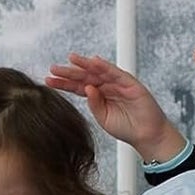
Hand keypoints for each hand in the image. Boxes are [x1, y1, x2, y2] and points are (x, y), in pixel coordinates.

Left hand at [46, 54, 186, 164]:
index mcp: (98, 96)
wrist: (146, 135)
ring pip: (98, 71)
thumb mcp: (103, 118)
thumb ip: (94, 105)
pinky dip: (104, 66)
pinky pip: (115, 72)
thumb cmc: (126, 128)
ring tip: (71, 59)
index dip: (64, 83)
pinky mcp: (130, 83)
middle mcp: (106, 87)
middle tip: (53, 68)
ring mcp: (118, 83)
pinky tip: (93, 61)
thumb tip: (86, 88)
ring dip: (84, 64)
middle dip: (69, 72)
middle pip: (85, 77)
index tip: (48, 80)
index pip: (78, 87)